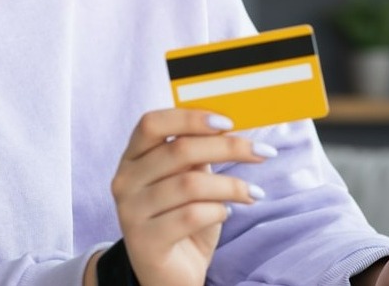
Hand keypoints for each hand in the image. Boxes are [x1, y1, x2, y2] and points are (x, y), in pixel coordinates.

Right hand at [108, 109, 273, 285]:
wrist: (170, 274)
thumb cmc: (185, 219)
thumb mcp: (191, 180)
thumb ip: (199, 156)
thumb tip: (231, 129)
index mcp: (133, 157)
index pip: (152, 123)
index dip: (190, 118)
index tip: (228, 122)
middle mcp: (125, 181)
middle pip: (179, 150)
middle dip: (229, 147)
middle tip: (263, 151)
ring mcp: (130, 212)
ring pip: (189, 184)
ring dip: (231, 186)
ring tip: (252, 193)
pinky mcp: (144, 241)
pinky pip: (190, 216)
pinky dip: (217, 212)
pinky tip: (226, 214)